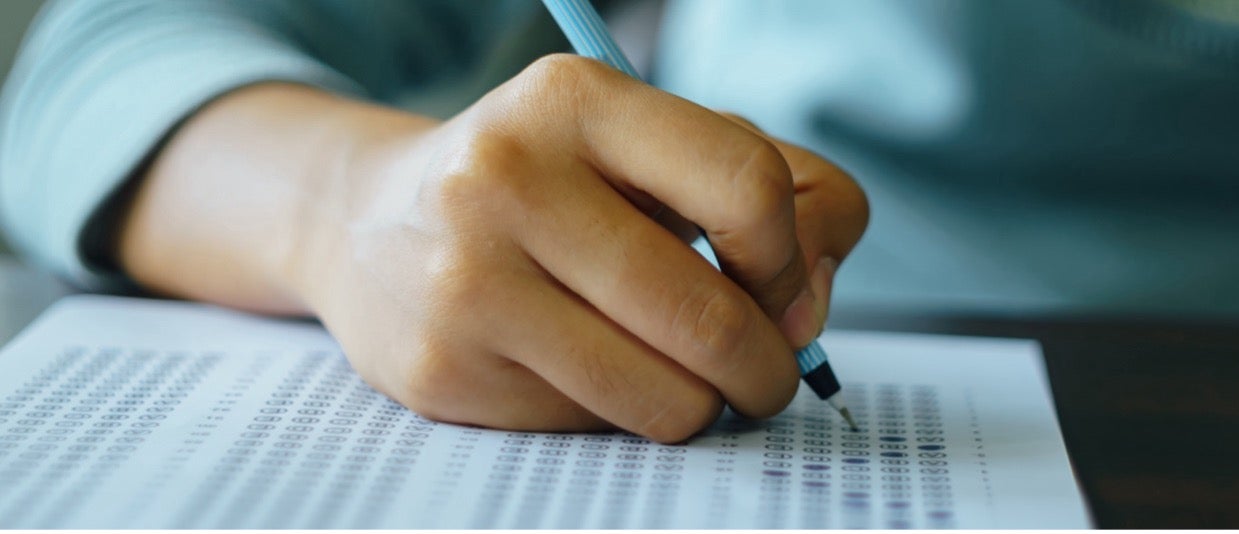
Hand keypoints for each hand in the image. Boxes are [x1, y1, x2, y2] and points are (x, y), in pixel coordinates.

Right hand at [120, 55, 867, 441]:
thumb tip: (808, 309)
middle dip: (766, 367)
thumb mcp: (651, 148)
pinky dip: (624, 414)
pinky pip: (594, 426)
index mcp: (576, 99)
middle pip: (708, 313)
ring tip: (692, 382)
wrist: (369, 223)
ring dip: (705, 405)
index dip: (792, 258)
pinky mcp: (442, 369)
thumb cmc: (550, 185)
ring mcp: (465, 279)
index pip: (746, 184)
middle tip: (766, 376)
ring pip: (662, 394)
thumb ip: (774, 193)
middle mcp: (507, 177)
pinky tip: (592, 371)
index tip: (785, 291)